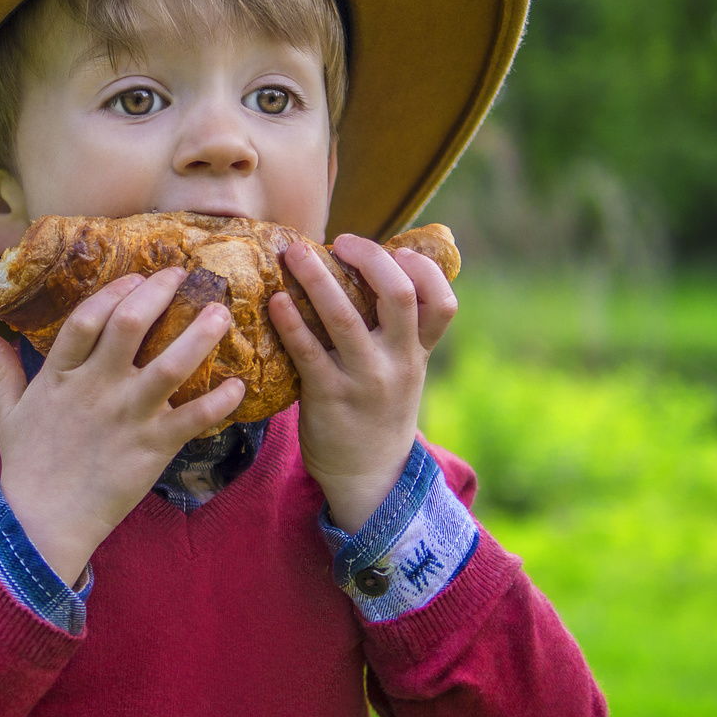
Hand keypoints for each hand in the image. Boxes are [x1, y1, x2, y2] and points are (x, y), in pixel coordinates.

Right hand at [0, 267, 244, 586]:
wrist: (43, 522)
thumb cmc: (26, 467)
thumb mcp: (8, 413)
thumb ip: (2, 371)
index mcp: (60, 375)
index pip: (87, 317)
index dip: (114, 290)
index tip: (138, 276)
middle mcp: (96, 387)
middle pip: (131, 324)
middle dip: (160, 292)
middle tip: (183, 274)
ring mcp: (128, 415)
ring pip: (171, 364)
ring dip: (200, 335)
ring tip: (221, 313)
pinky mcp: (152, 447)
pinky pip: (194, 418)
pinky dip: (219, 402)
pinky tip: (238, 385)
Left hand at [268, 235, 457, 532]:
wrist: (367, 476)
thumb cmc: (377, 409)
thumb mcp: (402, 370)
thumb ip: (397, 329)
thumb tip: (374, 268)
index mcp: (418, 351)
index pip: (442, 302)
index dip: (423, 269)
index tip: (396, 249)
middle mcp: (398, 362)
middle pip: (399, 296)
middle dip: (369, 258)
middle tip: (339, 241)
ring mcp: (365, 379)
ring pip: (345, 317)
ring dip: (317, 279)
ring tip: (293, 254)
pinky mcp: (328, 397)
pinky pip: (308, 352)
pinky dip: (290, 321)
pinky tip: (275, 301)